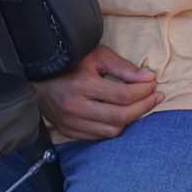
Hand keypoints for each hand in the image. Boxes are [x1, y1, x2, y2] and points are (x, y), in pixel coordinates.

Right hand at [34, 46, 161, 141]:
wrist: (35, 78)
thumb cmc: (69, 62)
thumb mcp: (96, 55)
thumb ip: (123, 67)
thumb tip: (148, 78)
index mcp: (82, 85)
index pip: (123, 95)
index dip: (144, 91)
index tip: (154, 84)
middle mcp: (76, 107)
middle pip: (120, 116)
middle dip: (143, 107)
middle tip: (156, 96)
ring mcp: (70, 122)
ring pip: (112, 130)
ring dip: (131, 119)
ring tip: (141, 105)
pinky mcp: (68, 131)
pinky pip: (99, 136)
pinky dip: (114, 127)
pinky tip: (122, 115)